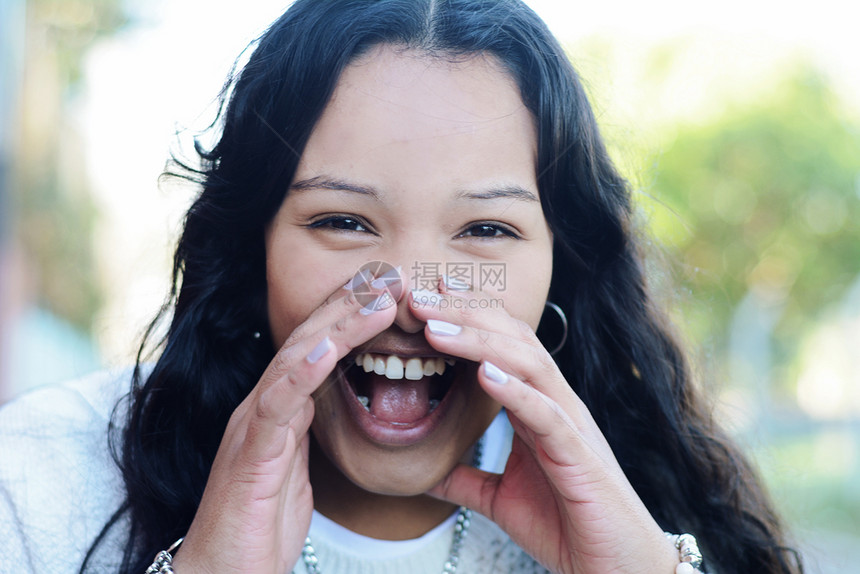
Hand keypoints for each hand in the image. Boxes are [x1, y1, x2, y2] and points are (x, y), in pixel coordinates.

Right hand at [172, 284, 396, 573]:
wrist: (224, 570)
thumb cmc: (260, 524)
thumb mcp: (296, 467)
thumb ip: (306, 430)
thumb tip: (330, 405)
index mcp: (280, 407)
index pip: (317, 347)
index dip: (351, 314)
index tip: (388, 287)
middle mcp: (264, 405)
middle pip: (309, 339)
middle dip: (350, 303)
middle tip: (389, 274)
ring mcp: (254, 424)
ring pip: (296, 359)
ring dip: (338, 326)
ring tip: (376, 300)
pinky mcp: (251, 452)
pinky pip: (278, 404)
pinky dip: (302, 372)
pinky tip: (328, 349)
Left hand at [410, 290, 678, 573]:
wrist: (614, 570)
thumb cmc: (565, 525)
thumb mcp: (499, 498)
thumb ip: (464, 478)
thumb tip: (424, 471)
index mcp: (539, 406)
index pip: (502, 345)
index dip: (465, 318)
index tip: (423, 301)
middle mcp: (557, 403)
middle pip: (512, 340)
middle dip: (464, 314)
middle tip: (419, 297)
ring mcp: (571, 425)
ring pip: (528, 364)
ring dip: (479, 341)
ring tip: (435, 329)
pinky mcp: (580, 456)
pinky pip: (548, 414)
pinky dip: (515, 390)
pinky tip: (483, 373)